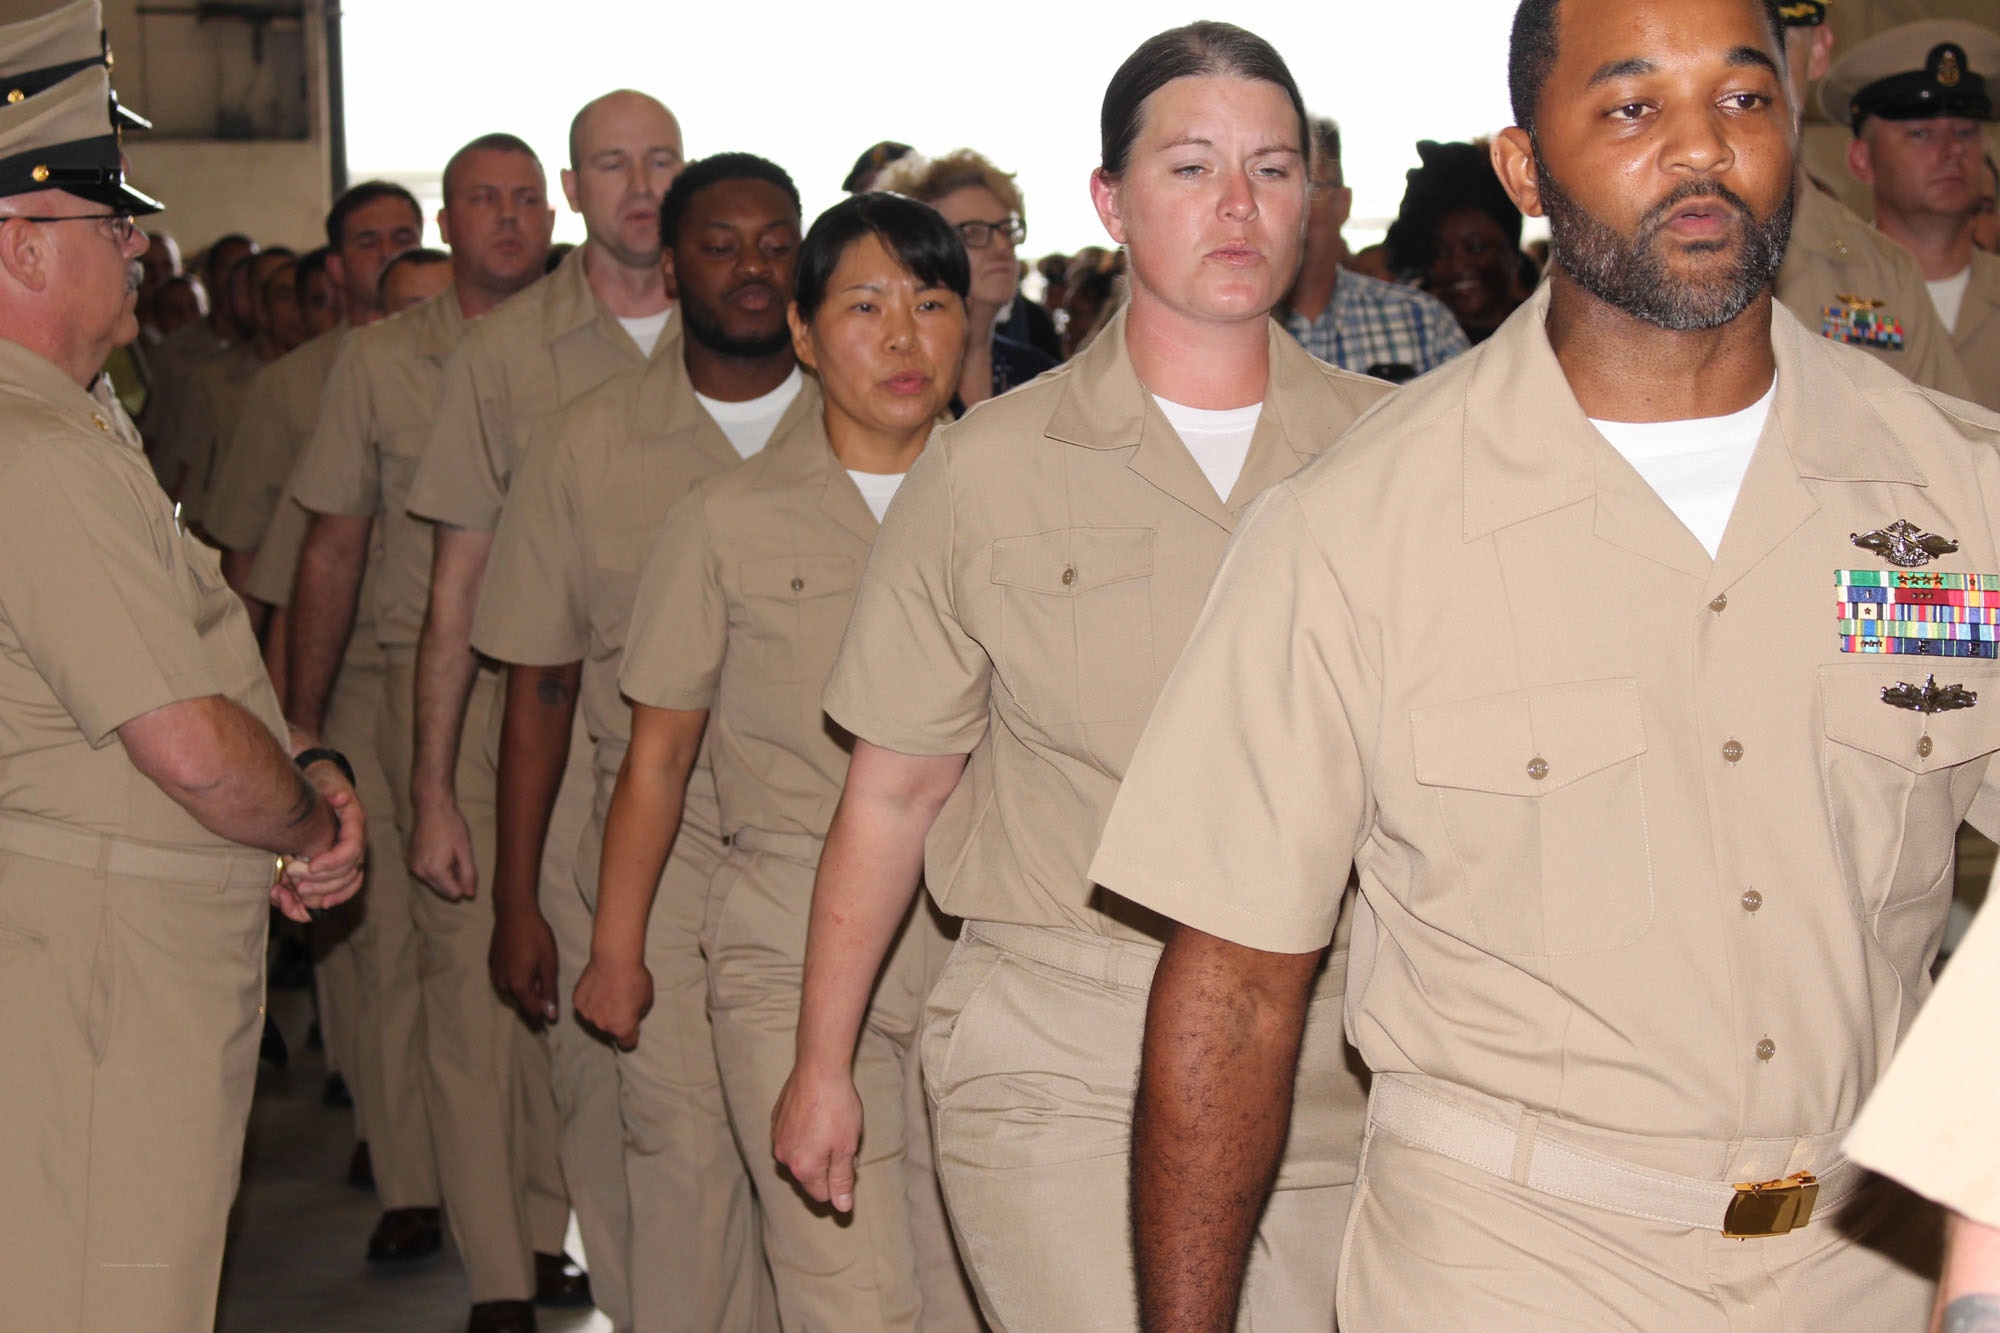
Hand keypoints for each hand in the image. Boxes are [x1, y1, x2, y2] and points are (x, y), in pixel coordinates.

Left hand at [274, 780, 365, 920]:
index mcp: (355, 827)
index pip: (352, 851)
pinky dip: (314, 903)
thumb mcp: (327, 782)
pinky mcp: (333, 870)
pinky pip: (333, 894)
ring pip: (342, 888)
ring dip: (315, 896)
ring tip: (287, 891)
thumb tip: (340, 797)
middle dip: (319, 881)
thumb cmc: (322, 785)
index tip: (311, 865)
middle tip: (290, 876)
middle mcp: (354, 847)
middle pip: (347, 875)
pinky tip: (290, 902)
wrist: (320, 788)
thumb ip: (333, 790)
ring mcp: (346, 860)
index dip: (333, 862)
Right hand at [407, 794, 476, 900]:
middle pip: (442, 890)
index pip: (453, 894)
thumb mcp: (465, 850)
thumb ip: (468, 874)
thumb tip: (469, 894)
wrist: (431, 806)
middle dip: (453, 879)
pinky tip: (440, 850)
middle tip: (458, 857)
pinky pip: (426, 872)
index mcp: (435, 871)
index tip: (466, 866)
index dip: (464, 883)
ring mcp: (412, 866)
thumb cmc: (451, 825)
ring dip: (444, 873)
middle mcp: (420, 872)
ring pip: (434, 882)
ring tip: (449, 852)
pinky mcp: (410, 859)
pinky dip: (435, 867)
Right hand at [489, 899, 559, 1024]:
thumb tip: (550, 1016)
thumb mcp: (549, 964)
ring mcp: (494, 974)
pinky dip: (516, 974)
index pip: (533, 1011)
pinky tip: (523, 958)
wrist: (514, 912)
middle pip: (523, 1000)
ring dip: (525, 984)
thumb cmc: (536, 936)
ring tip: (535, 962)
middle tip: (545, 971)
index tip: (553, 998)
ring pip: (514, 990)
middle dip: (535, 993)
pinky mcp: (491, 964)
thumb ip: (549, 992)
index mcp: (518, 986)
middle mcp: (502, 984)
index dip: (545, 1010)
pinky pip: (506, 978)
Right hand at [571, 955, 651, 1049]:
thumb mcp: (647, 1000)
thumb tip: (632, 1015)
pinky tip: (597, 987)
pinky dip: (590, 1000)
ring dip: (600, 1011)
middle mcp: (603, 1026)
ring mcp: (588, 1015)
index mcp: (622, 1029)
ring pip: (595, 1018)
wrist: (614, 960)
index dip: (631, 1036)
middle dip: (615, 1020)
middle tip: (620, 1002)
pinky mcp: (577, 1002)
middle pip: (610, 1030)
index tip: (631, 1028)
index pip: (627, 1044)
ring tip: (608, 992)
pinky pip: (585, 1006)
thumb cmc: (634, 979)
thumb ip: (638, 1014)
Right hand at [771, 1063, 863, 1212]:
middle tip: (843, 1141)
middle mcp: (784, 1157)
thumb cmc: (837, 1107)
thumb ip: (842, 1180)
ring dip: (814, 1149)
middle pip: (808, 1176)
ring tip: (830, 1125)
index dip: (839, 1183)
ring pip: (799, 1156)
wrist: (819, 1068)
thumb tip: (842, 1207)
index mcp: (803, 1168)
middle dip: (827, 1165)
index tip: (850, 1161)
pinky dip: (803, 1133)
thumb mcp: (847, 1147)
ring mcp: (777, 1137)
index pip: (821, 1195)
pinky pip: (791, 1137)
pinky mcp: (775, 1119)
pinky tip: (816, 1115)